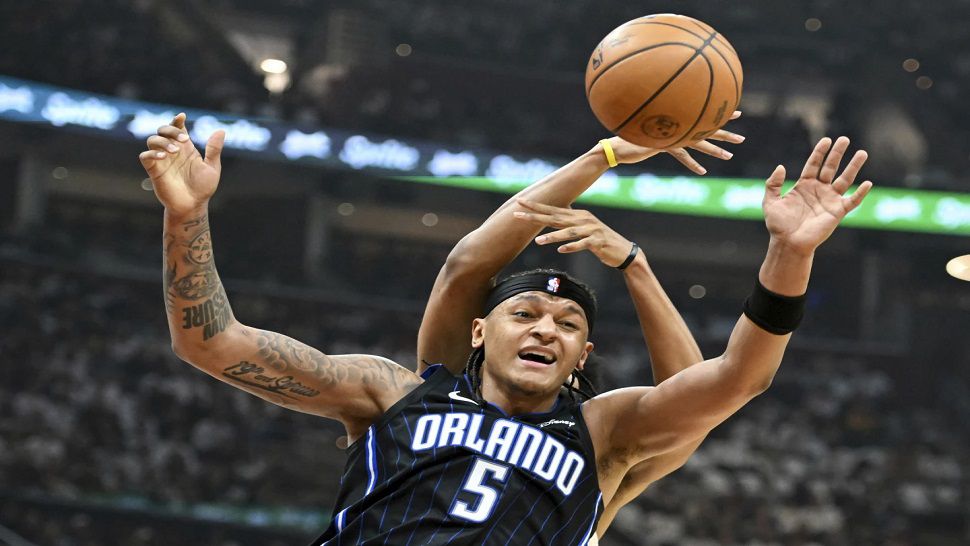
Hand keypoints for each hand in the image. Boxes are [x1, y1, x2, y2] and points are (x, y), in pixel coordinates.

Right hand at [138, 113, 224, 215]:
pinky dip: (152, 153)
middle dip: (171, 129)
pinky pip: (145, 156)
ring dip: (162, 141)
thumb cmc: (203, 187)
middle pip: (163, 130)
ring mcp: (162, 160)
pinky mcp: (154, 171)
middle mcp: (172, 151)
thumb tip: (221, 130)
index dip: (177, 120)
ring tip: (175, 152)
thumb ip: (214, 150)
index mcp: (186, 148)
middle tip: (183, 140)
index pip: (178, 128)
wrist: (193, 205)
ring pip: (152, 140)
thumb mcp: (212, 167)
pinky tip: (163, 157)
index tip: (182, 117)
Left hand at [513, 199, 634, 266]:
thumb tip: (553, 219)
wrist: (623, 251)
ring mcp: (591, 230)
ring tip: (538, 242)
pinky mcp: (598, 242)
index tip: (519, 202)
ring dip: (553, 236)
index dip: (536, 206)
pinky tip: (561, 250)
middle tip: (518, 214)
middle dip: (536, 216)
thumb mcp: (583, 229)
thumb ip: (568, 224)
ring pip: (568, 232)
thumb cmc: (599, 241)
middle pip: (556, 217)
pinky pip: (583, 244)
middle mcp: (583, 220)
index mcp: (578, 216)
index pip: (553, 210)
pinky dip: (572, 247)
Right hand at [602, 111, 744, 174]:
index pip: (704, 115)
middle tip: (742, 138)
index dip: (721, 114)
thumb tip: (672, 126)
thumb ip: (663, 125)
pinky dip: (692, 164)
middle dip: (726, 132)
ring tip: (730, 156)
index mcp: (679, 119)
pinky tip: (703, 172)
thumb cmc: (632, 137)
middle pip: (707, 129)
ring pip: (699, 143)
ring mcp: (672, 134)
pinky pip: (682, 156)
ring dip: (715, 150)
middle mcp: (678, 125)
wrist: (618, 143)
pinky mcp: (665, 144)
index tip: (737, 112)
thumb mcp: (651, 130)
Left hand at [763, 136, 873, 254]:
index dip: (820, 152)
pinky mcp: (837, 212)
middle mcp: (819, 190)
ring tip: (862, 153)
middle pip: (830, 167)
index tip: (826, 140)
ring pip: (845, 180)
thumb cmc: (779, 225)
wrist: (788, 243)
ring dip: (853, 167)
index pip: (814, 164)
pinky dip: (860, 193)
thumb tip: (780, 167)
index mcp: (804, 186)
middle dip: (837, 153)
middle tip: (845, 139)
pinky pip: (852, 201)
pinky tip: (868, 183)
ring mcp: (830, 200)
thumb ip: (772, 184)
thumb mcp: (770, 202)